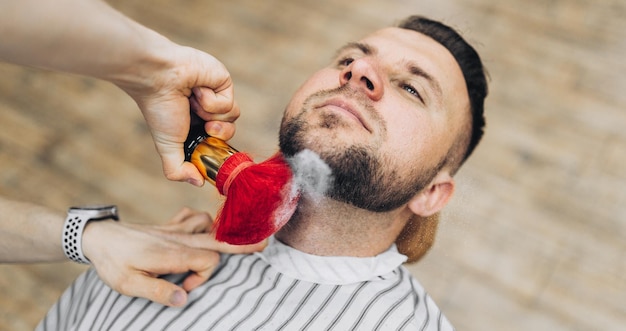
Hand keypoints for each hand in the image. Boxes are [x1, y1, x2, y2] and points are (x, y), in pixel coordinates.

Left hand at [82, 208, 264, 306]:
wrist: (98, 236)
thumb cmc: (113, 262)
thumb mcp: (128, 284)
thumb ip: (158, 291)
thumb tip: (185, 298)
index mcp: (171, 253)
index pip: (208, 261)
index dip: (203, 278)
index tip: (185, 288)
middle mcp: (178, 238)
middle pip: (218, 240)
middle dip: (242, 244)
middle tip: (264, 243)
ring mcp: (175, 230)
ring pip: (208, 224)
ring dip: (218, 234)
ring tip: (223, 245)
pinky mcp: (169, 225)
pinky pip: (193, 217)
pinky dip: (202, 222)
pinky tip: (199, 231)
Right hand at [116, 43, 239, 186]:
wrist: (158, 77)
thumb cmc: (159, 108)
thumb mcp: (167, 146)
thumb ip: (177, 170)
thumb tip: (197, 183)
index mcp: (196, 127)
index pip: (217, 145)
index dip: (214, 149)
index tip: (205, 147)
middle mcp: (208, 113)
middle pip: (229, 134)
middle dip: (216, 134)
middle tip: (203, 127)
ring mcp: (218, 97)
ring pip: (233, 118)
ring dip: (211, 115)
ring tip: (193, 104)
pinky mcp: (224, 83)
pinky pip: (230, 103)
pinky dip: (211, 101)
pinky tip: (197, 90)